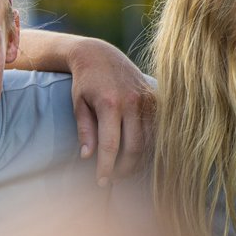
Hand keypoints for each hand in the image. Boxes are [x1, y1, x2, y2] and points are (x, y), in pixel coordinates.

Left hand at [67, 38, 154, 184]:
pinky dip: (148, 145)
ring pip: (149, 141)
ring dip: (138, 160)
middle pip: (134, 147)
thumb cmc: (84, 82)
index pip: (111, 145)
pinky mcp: (156, 99)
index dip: (107, 166)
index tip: (101, 181)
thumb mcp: (78, 104)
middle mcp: (132, 102)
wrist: (100, 55)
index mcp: (110, 104)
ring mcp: (148, 100)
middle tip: (113, 178)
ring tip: (124, 170)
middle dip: (124, 168)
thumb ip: (85, 130)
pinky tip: (137, 155)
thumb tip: (88, 156)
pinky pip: (156, 129)